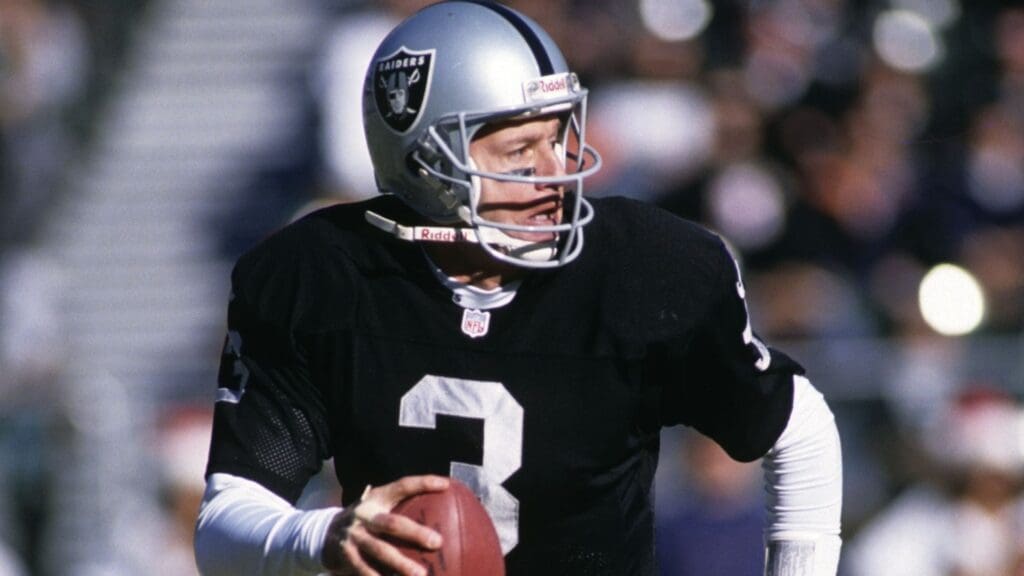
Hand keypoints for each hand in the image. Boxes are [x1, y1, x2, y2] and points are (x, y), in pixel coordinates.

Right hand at [321, 475, 449, 575]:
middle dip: (414, 533)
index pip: (401, 486)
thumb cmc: (365, 519)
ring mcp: (353, 537)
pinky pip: (365, 571)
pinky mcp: (346, 557)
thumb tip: (444, 499)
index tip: (445, 485)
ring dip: (400, 564)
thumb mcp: (378, 504)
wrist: (323, 533)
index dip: (423, 483)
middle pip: (391, 524)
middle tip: (437, 542)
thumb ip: (403, 502)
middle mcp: (363, 515)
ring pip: (379, 551)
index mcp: (375, 499)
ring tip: (420, 574)